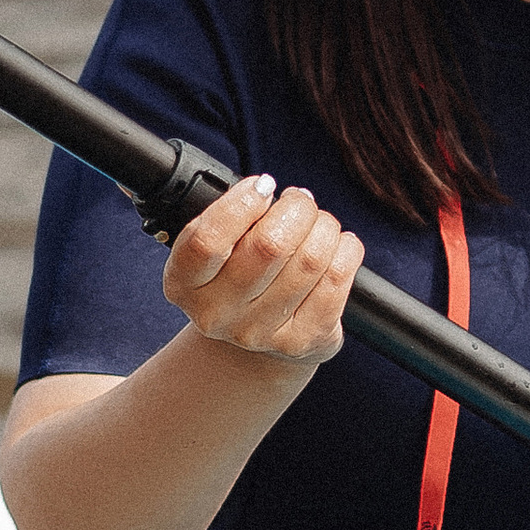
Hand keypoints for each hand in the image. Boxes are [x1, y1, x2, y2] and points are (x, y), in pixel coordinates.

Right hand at [163, 175, 364, 366]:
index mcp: (183, 283)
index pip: (207, 240)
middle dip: (296, 208)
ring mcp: (259, 332)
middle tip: (299, 202)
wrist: (253, 342)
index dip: (241, 204)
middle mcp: (215, 313)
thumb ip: (229, 219)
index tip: (262, 187)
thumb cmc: (237, 274)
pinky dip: (346, 250)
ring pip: (310, 260)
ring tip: (319, 224)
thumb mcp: (216, 248)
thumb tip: (267, 191)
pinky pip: (336, 281)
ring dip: (325, 227)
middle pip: (269, 245)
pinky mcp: (301, 341)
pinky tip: (338, 246)